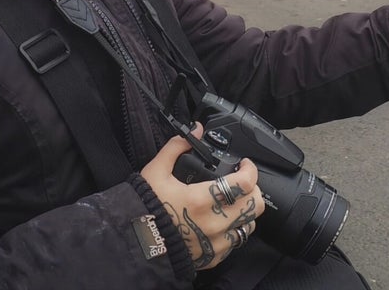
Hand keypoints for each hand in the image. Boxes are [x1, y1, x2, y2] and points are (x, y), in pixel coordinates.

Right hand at [141, 126, 264, 269]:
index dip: (250, 169)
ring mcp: (215, 243)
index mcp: (203, 200)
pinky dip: (235, 230)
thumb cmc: (145, 208)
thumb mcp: (157, 171)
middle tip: (241, 181)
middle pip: (254, 204)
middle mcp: (214, 223)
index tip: (244, 164)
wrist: (134, 244)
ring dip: (246, 210)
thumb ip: (177, 146)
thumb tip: (195, 129)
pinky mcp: (212, 257)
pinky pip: (236, 242)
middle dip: (252, 189)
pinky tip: (223, 221)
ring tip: (234, 201)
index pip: (245, 183)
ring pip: (249, 225)